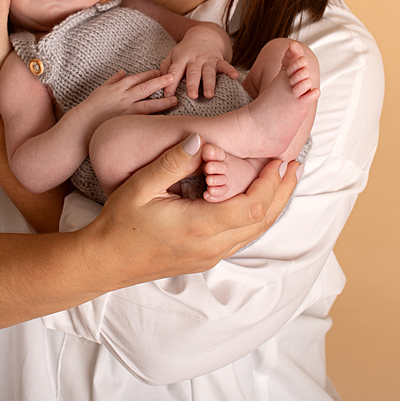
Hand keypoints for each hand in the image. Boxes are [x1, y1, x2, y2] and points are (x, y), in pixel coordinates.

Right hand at [82, 69, 178, 120]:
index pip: (136, 78)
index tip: (160, 72)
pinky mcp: (127, 123)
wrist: (83, 124)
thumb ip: (113, 80)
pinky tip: (165, 118)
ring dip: (163, 101)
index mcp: (117, 87)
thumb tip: (122, 72)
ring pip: (148, 104)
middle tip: (173, 77)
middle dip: (160, 82)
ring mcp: (126, 111)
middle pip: (145, 87)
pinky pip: (144, 119)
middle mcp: (123, 97)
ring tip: (175, 99)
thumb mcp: (101, 89)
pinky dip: (154, 117)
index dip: (149, 74)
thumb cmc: (91, 107)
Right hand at [83, 135, 299, 285]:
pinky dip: (256, 215)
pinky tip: (255, 199)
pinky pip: (241, 237)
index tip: (280, 160)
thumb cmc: (119, 222)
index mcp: (200, 227)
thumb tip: (201, 139)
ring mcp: (209, 256)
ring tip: (283, 180)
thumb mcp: (142, 185)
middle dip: (282, 191)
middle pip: (262, 220)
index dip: (271, 183)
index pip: (252, 206)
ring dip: (273, 204)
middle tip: (295, 165)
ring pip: (254, 231)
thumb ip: (174, 161)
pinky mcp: (204, 258)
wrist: (105, 261)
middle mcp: (211, 247)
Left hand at [159, 23, 237, 98]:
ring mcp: (207, 59)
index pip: (174, 71)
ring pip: (209, 72)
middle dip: (192, 84)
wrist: (204, 35)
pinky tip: (235, 76)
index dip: (171, 83)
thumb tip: (158, 82)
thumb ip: (165, 67)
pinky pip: (225, 65)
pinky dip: (230, 70)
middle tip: (192, 96)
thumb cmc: (185, 50)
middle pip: (193, 72)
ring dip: (209, 83)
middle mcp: (194, 59)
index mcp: (181, 58)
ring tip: (209, 95)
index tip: (167, 96)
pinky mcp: (219, 59)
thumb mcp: (172, 55)